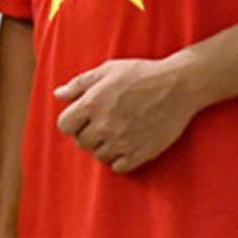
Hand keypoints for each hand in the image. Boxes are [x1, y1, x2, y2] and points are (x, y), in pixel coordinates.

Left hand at [55, 55, 204, 173]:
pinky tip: (128, 144)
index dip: (72, 121)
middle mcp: (104, 125)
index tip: (83, 117)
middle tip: (105, 123)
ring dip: (105, 146)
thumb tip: (58, 94)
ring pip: (99, 155)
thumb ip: (79, 84)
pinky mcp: (140, 153)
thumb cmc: (141, 74)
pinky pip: (119, 167)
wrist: (179, 86)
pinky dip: (120, 158)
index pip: (64, 125)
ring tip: (118, 132)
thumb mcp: (107, 70)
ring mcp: (122, 141)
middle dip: (89, 133)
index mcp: (92, 104)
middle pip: (81, 142)